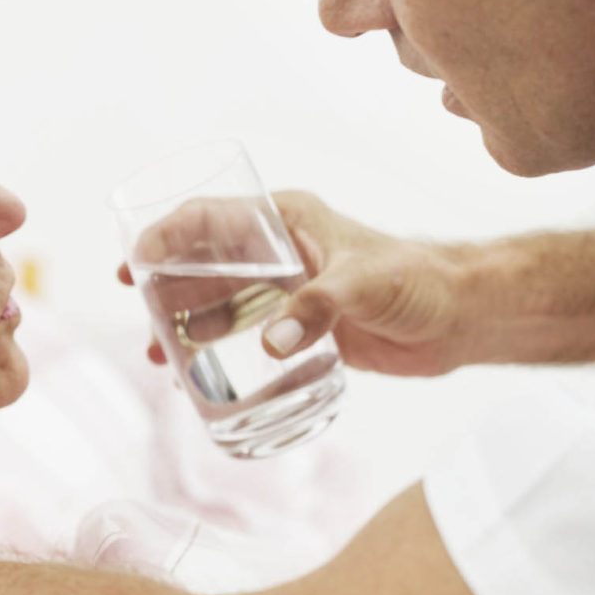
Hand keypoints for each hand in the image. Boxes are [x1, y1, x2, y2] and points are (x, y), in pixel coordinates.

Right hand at [120, 191, 469, 376]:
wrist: (459, 318)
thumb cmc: (418, 280)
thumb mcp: (365, 283)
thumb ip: (318, 308)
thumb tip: (272, 346)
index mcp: (286, 220)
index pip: (211, 216)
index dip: (167, 234)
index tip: (135, 260)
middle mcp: (276, 252)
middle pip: (202, 262)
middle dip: (164, 284)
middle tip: (139, 310)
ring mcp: (282, 290)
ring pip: (216, 302)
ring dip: (184, 324)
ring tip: (156, 355)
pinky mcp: (294, 325)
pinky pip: (242, 336)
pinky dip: (215, 353)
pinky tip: (195, 378)